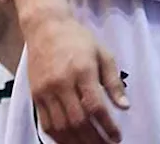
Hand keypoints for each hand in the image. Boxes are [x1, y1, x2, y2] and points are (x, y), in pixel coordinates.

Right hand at [23, 13, 128, 142]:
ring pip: (61, 127)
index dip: (107, 126)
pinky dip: (59, 138)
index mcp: (82, 71)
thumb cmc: (78, 39)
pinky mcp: (35, 96)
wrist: (45, 27)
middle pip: (78, 121)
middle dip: (94, 139)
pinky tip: (71, 142)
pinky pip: (47, 124)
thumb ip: (113, 81)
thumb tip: (124, 106)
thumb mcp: (103, 53)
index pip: (95, 106)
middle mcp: (62, 83)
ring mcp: (46, 91)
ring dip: (77, 143)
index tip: (117, 137)